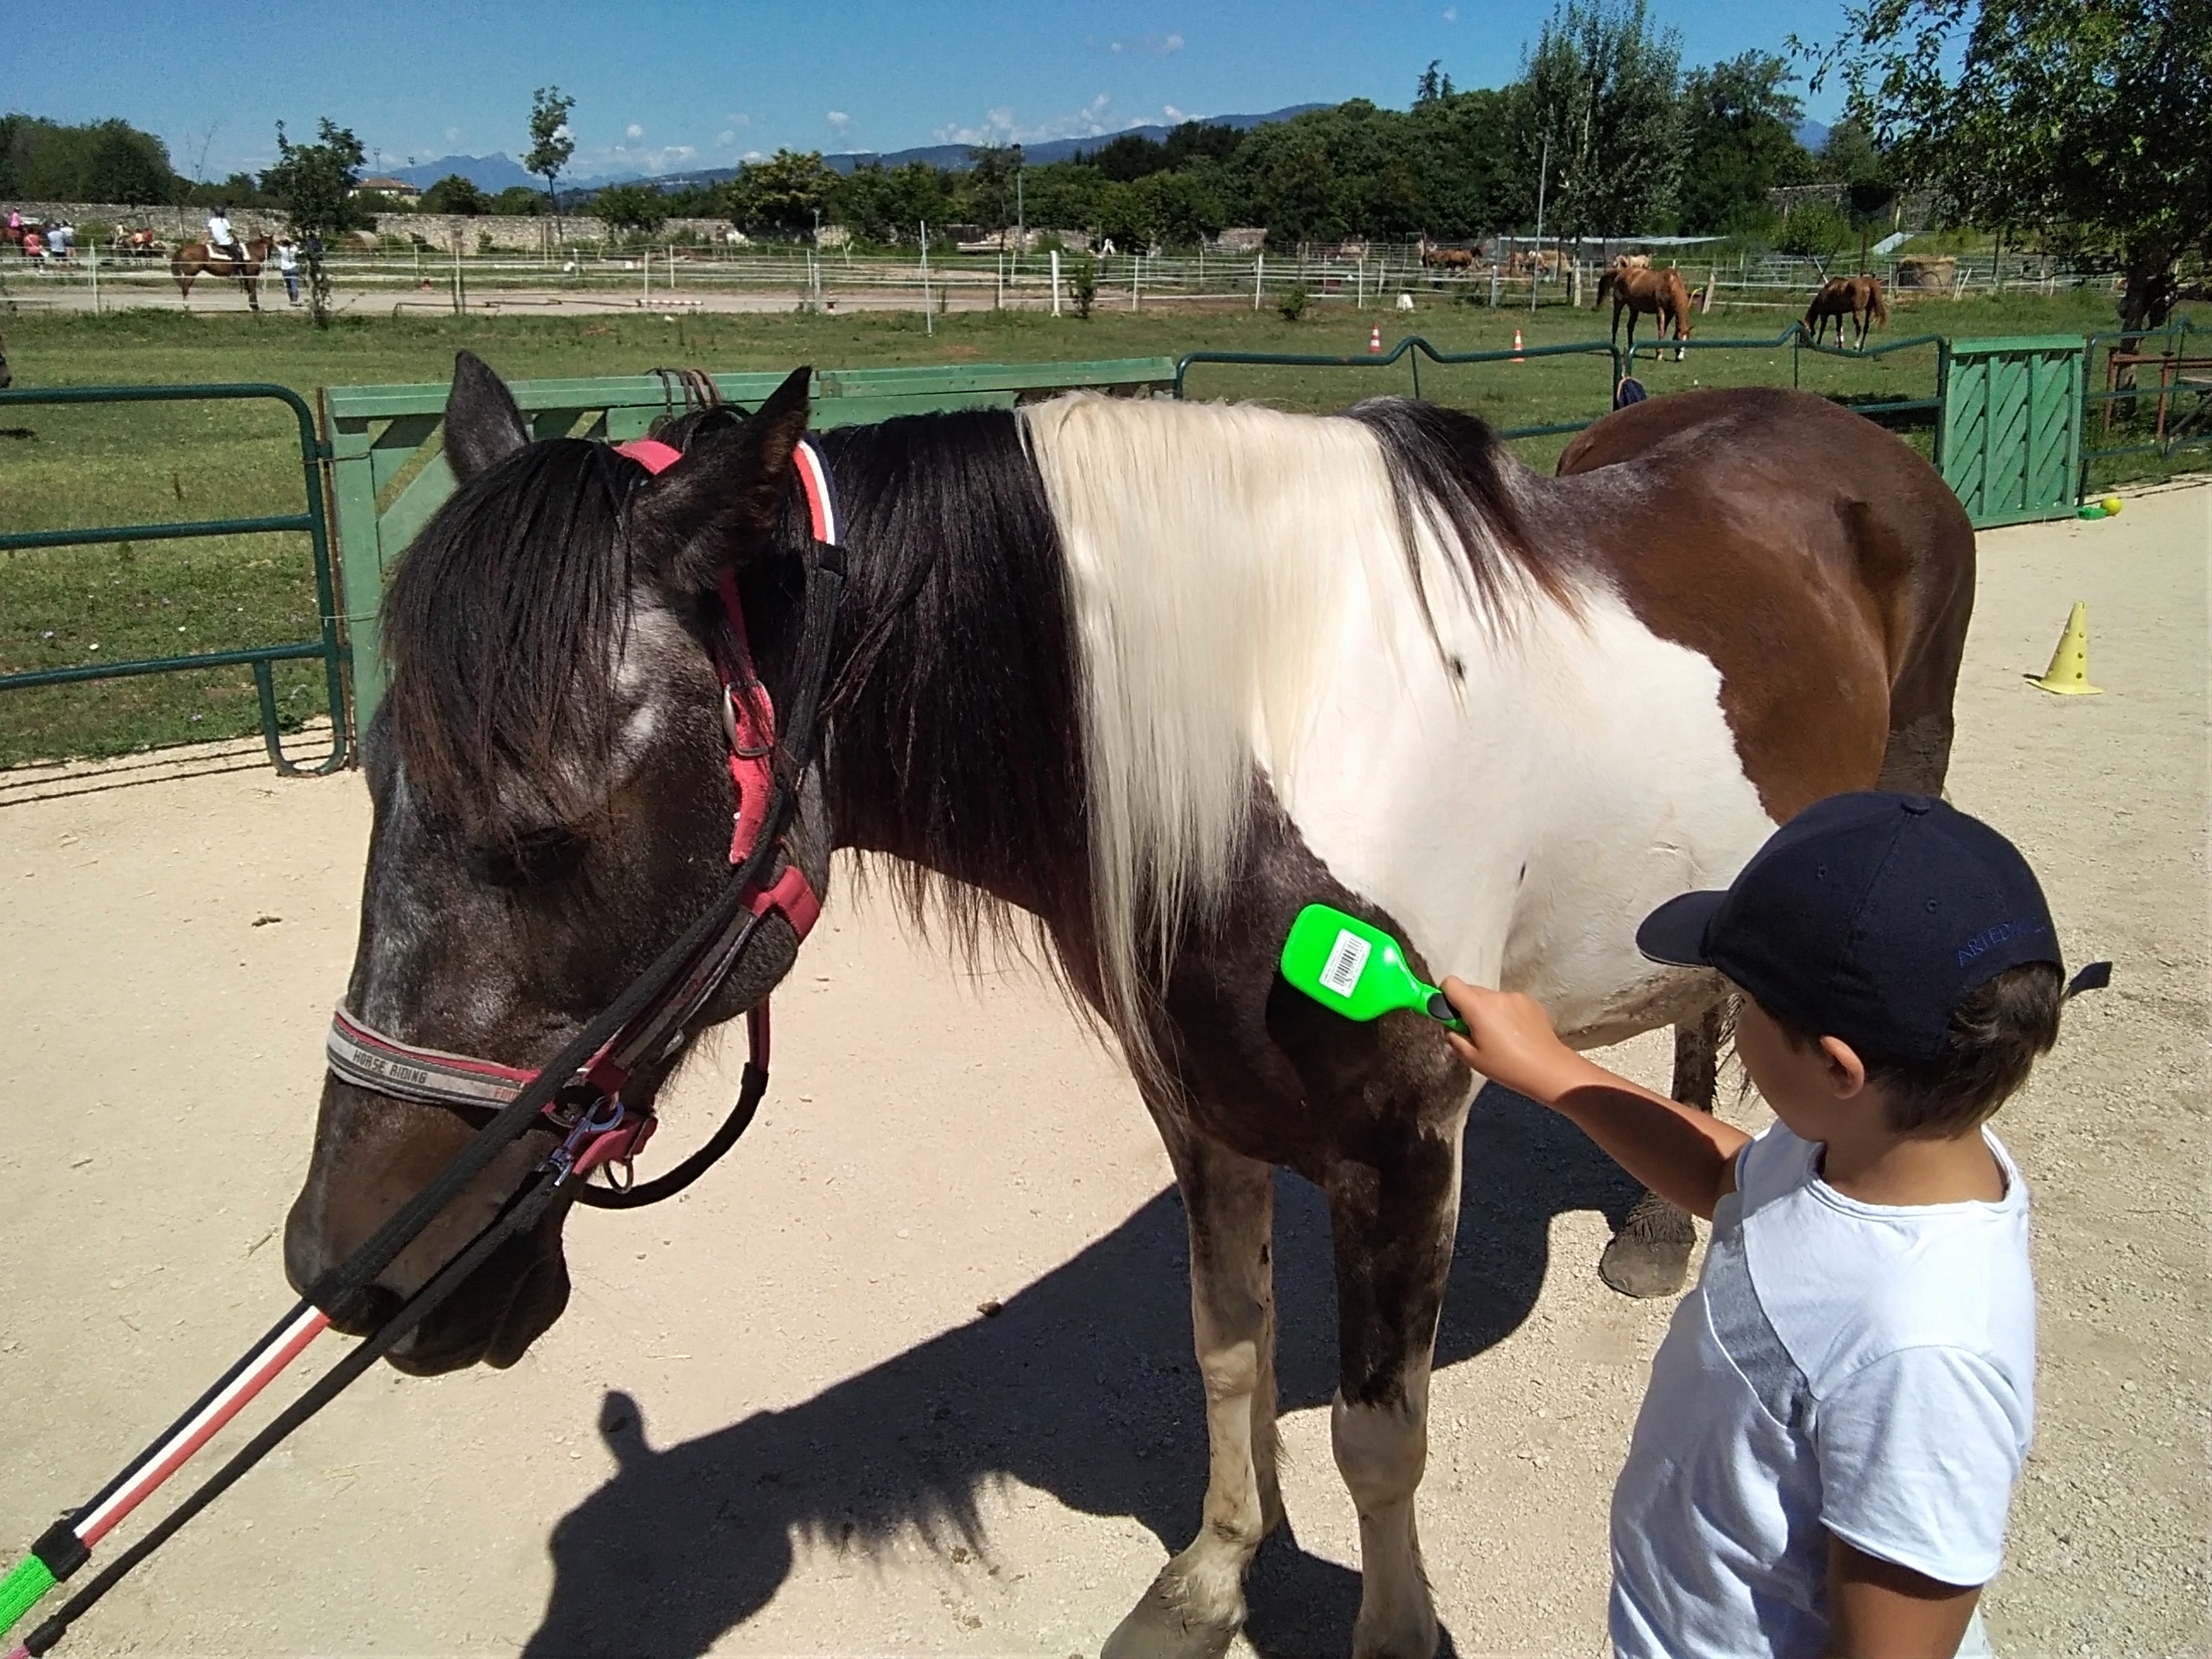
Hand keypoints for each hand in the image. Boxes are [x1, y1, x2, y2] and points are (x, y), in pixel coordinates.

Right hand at [1438, 978, 1580, 1103]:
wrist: (1548, 1068)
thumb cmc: (1507, 1067)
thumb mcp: (1472, 1058)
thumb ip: (1454, 1037)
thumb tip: (1450, 1026)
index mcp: (1478, 1007)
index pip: (1450, 983)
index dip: (1445, 996)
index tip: (1450, 1015)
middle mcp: (1496, 995)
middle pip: (1471, 991)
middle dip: (1467, 1008)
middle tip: (1475, 1033)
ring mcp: (1515, 996)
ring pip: (1490, 998)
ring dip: (1488, 1011)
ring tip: (1499, 1037)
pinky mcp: (1530, 1001)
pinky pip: (1508, 1002)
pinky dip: (1505, 1013)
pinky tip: (1515, 1034)